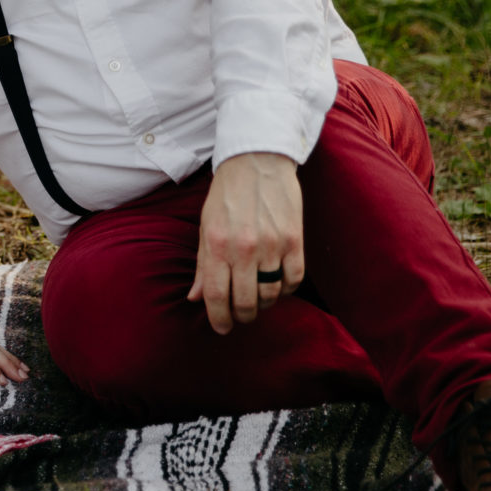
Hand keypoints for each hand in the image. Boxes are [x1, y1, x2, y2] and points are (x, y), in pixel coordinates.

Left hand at [186, 152, 303, 334]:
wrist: (256, 162)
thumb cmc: (227, 196)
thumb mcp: (206, 227)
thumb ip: (203, 265)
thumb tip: (195, 299)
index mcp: (217, 244)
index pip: (216, 296)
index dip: (218, 319)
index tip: (222, 327)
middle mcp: (244, 247)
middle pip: (246, 302)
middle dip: (242, 316)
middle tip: (240, 316)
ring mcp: (272, 244)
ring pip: (271, 295)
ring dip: (264, 304)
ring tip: (258, 298)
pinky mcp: (295, 240)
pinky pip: (293, 280)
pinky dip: (285, 289)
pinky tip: (277, 284)